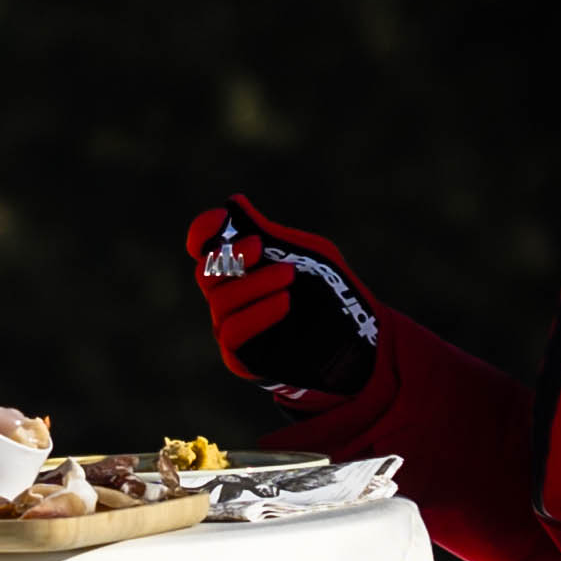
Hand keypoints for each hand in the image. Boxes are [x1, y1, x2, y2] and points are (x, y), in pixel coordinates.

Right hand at [190, 195, 381, 405]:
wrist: (358, 338)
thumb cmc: (331, 290)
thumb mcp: (305, 253)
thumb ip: (271, 235)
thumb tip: (234, 204)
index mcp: (239, 266)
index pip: (202, 247)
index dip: (202, 231)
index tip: (222, 220)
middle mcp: (229, 294)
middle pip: (205, 272)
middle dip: (230, 256)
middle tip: (259, 246)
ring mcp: (231, 326)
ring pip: (219, 301)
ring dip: (253, 284)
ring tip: (289, 276)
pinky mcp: (240, 356)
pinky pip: (232, 331)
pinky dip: (257, 313)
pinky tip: (285, 303)